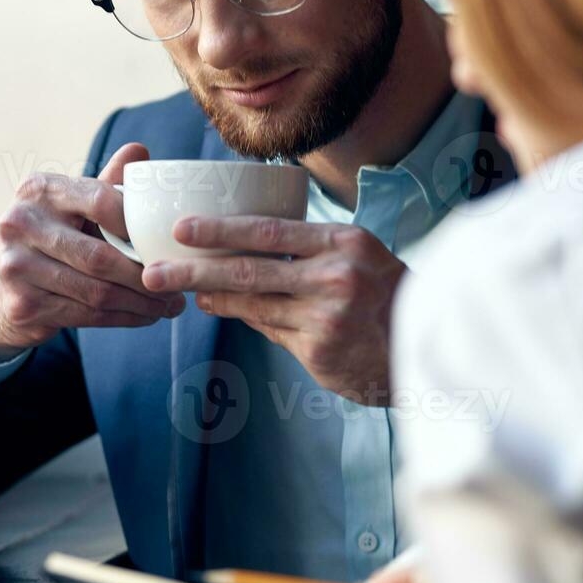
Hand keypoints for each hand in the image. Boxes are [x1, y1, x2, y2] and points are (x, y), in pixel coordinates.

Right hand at [0, 142, 185, 358]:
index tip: (166, 241)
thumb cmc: (50, 239)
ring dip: (141, 302)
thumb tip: (140, 151)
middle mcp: (20, 223)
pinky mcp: (22, 304)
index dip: (137, 224)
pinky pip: (86, 315)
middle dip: (146, 275)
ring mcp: (16, 266)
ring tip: (168, 305)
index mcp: (40, 189)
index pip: (99, 199)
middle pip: (100, 256)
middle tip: (177, 284)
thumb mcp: (71, 206)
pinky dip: (123, 318)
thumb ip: (105, 183)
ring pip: (96, 291)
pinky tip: (144, 316)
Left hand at [139, 218, 405, 404]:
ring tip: (184, 290)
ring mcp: (326, 319)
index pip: (269, 232)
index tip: (182, 228)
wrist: (427, 343)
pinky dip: (250, 319)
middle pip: (248, 271)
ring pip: (253, 306)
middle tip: (155, 269)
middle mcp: (334, 279)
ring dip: (214, 298)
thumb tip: (248, 250)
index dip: (220, 230)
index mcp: (344, 243)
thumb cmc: (388, 292)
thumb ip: (309, 250)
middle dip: (194, 269)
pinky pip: (272, 332)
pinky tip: (229, 310)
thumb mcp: (359, 255)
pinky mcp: (319, 354)